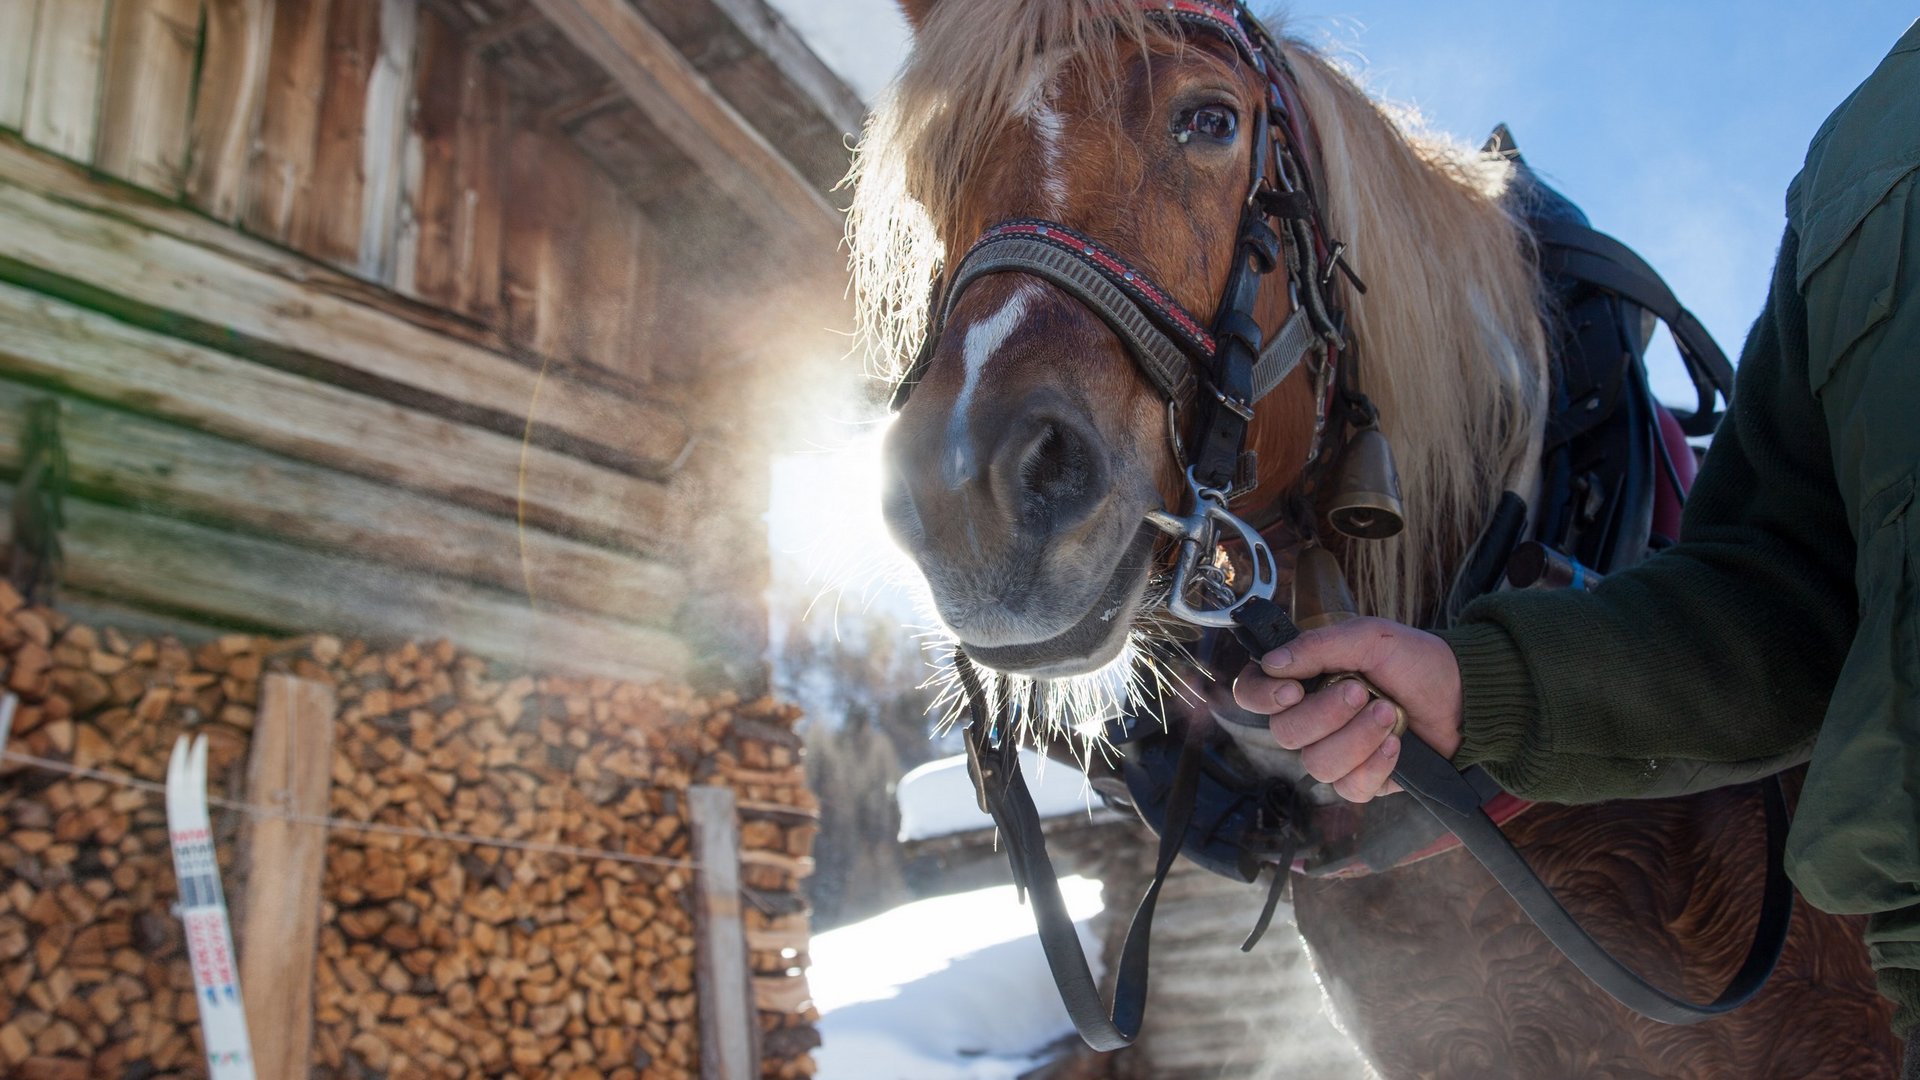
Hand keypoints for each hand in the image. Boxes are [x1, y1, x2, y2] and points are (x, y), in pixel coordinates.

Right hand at [1231, 617, 1464, 802]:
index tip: (1293, 689)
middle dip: (1326, 714)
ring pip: (1317, 764)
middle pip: (1285, 733)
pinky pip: (1350, 787)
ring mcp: (1335, 752)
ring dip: (1357, 738)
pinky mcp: (1363, 780)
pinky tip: (1396, 744)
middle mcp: (1311, 719)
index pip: (1251, 693)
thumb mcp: (1370, 637)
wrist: (1463, 694)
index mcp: (1302, 680)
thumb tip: (1273, 663)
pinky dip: (1375, 765)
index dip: (1262, 697)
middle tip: (1362, 692)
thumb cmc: (1414, 661)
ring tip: (1389, 713)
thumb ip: (1319, 646)